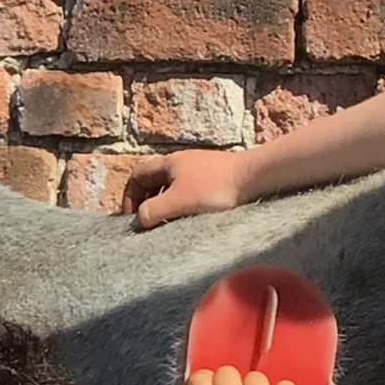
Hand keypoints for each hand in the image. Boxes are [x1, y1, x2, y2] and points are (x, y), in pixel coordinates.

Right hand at [124, 149, 251, 228]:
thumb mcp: (178, 202)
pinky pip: (188, 189)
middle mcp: (181, 161)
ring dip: (164, 203)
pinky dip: (181, 203)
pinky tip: (189, 216)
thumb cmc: (214, 188)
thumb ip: (153, 211)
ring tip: (166, 222)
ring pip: (171, 185)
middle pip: (153, 180)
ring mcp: (198, 168)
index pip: (137, 176)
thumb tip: (138, 220)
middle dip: (146, 201)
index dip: (129, 196)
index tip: (132, 217)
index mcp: (168, 163)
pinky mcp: (214, 177)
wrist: (254, 177)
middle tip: (146, 222)